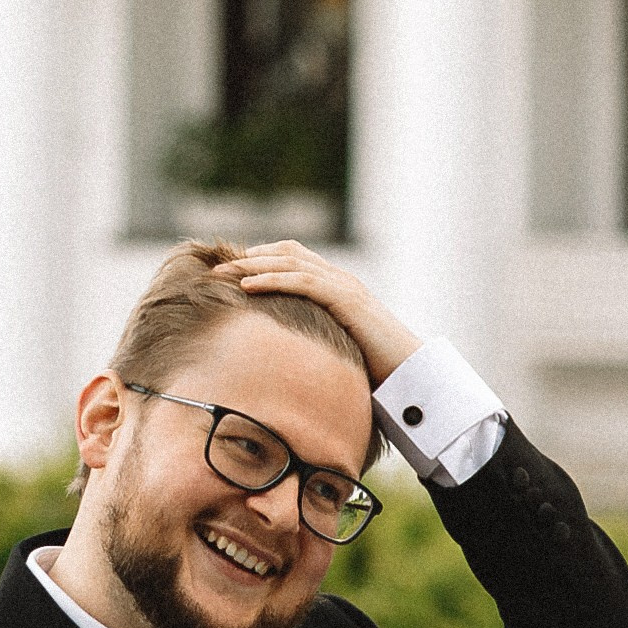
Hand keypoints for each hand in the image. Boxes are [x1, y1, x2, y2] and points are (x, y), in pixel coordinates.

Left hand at [221, 241, 422, 389]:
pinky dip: (272, 280)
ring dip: (252, 265)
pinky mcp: (346, 299)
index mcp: (337, 288)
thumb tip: (285, 358)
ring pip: (290, 262)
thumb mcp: (336, 349)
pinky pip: (302, 281)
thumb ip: (314, 342)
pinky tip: (247, 286)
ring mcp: (344, 286)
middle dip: (248, 258)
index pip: (293, 257)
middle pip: (286, 253)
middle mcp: (339, 279)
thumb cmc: (376, 370)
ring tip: (222, 273)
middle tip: (215, 269)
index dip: (261, 259)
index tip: (231, 271)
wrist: (411, 375)